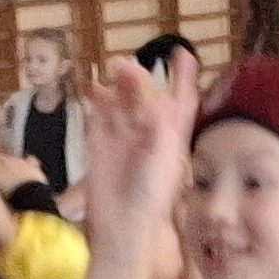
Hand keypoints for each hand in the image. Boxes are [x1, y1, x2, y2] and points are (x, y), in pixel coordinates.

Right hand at [83, 52, 196, 228]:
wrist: (122, 225)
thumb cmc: (151, 195)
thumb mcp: (162, 148)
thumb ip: (152, 112)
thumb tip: (138, 77)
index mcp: (171, 136)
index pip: (181, 99)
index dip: (183, 76)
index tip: (181, 52)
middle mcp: (148, 133)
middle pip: (146, 95)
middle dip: (140, 78)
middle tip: (128, 67)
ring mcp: (122, 137)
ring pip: (121, 101)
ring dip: (118, 85)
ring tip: (112, 72)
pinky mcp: (99, 144)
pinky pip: (99, 114)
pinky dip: (97, 100)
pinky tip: (95, 90)